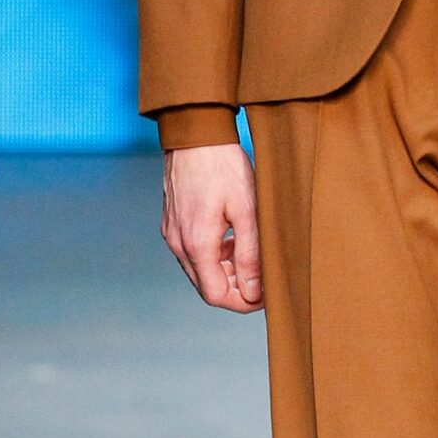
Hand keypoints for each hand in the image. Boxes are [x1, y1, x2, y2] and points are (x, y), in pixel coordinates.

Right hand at [161, 144, 263, 309]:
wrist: (196, 135)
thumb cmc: (223, 166)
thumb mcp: (247, 210)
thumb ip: (250, 254)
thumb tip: (253, 291)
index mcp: (197, 244)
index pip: (216, 296)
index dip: (242, 302)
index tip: (265, 294)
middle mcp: (179, 244)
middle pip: (207, 286)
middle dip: (236, 288)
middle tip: (262, 275)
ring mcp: (172, 234)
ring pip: (200, 271)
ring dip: (226, 272)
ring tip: (249, 254)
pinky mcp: (172, 223)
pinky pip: (192, 253)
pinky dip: (214, 256)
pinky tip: (231, 239)